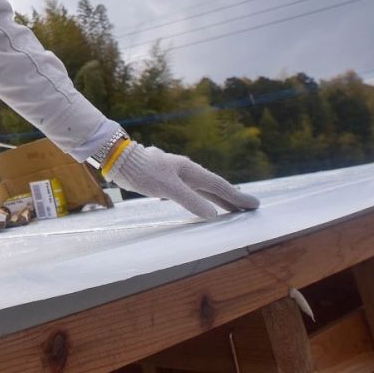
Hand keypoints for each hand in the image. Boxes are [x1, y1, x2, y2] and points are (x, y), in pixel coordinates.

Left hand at [106, 143, 259, 218]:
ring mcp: (176, 174)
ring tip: (232, 208)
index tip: (254, 205)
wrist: (119, 158)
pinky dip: (201, 197)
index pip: (219, 186)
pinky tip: (200, 203)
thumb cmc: (143, 171)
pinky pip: (190, 190)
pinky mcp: (166, 179)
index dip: (237, 197)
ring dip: (218, 198)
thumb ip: (190, 200)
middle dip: (232, 198)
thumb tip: (213, 214)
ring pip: (202, 188)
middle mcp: (186, 171)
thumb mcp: (167, 188)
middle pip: (214, 186)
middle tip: (250, 209)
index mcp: (190, 171)